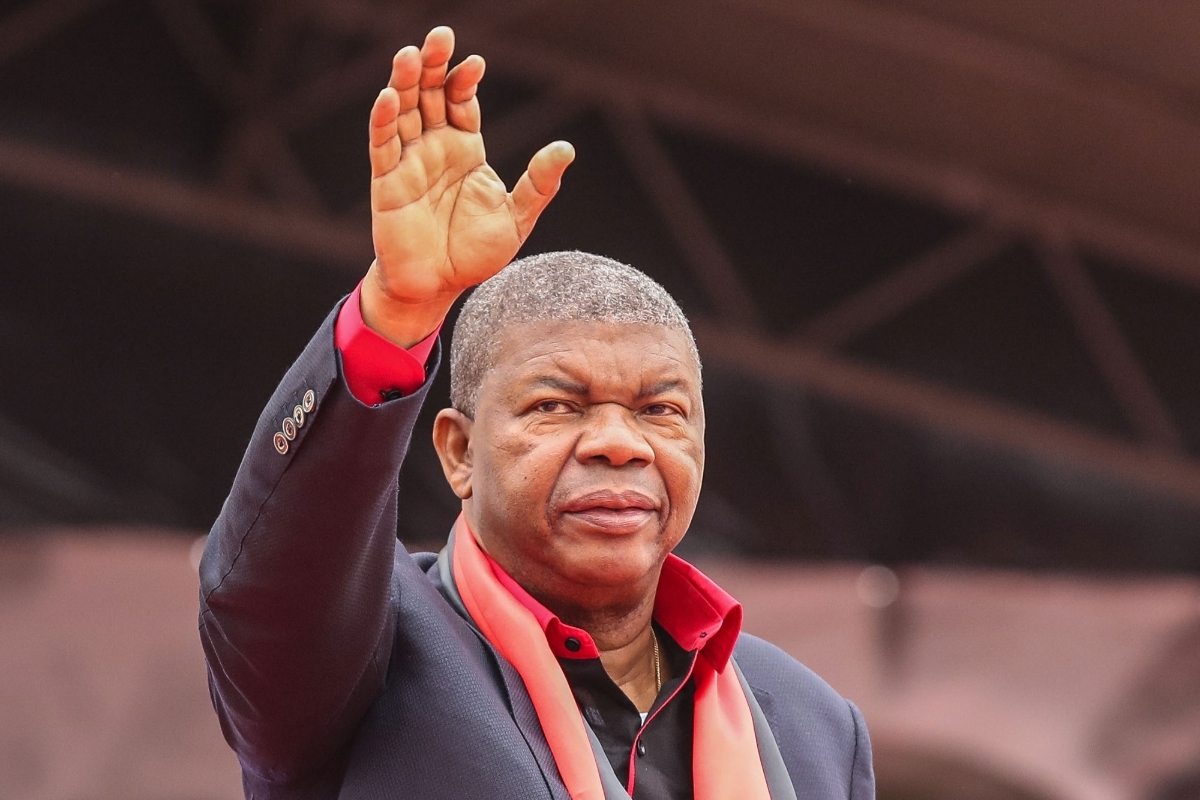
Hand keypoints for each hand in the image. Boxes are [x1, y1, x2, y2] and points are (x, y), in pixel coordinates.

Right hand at [362, 26, 574, 346]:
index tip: (475, 63)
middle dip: (435, 65)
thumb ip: (539, 184)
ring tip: (411, 55)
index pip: (463, 102)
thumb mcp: (517, 218)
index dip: (465, 80)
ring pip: (404, 111)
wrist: (439, 286)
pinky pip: (383, 144)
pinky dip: (384, 119)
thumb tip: (566, 149)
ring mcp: (409, 162)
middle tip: (439, 36)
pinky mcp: (387, 181)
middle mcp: (435, 148)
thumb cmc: (476, 254)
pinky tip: (390, 95)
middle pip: (431, 95)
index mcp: (466, 150)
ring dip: (406, 82)